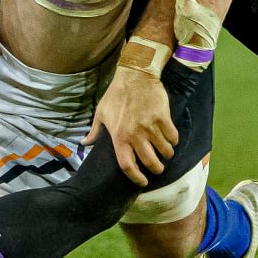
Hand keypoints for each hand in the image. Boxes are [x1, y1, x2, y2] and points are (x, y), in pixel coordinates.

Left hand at [85, 64, 177, 185]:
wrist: (135, 75)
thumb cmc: (116, 94)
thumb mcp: (101, 113)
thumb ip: (94, 131)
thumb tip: (84, 143)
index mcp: (119, 137)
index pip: (127, 165)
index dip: (136, 177)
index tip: (142, 182)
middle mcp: (135, 135)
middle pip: (150, 162)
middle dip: (157, 169)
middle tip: (158, 168)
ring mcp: (151, 127)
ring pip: (165, 151)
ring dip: (167, 155)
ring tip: (165, 153)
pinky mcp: (163, 118)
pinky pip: (173, 137)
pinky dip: (173, 141)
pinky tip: (170, 139)